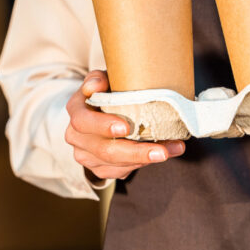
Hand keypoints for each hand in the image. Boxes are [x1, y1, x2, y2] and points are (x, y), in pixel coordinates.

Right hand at [65, 70, 185, 181]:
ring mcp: (86, 155)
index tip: (126, 127)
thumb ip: (98, 79)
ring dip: (147, 159)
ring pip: (116, 165)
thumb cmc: (108, 91)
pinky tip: (165, 153)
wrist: (102, 112)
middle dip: (136, 152)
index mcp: (76, 111)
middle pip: (104, 150)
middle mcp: (75, 136)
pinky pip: (121, 171)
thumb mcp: (104, 79)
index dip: (103, 126)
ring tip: (173, 149)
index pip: (83, 122)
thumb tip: (95, 85)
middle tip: (161, 151)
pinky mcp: (98, 168)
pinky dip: (144, 164)